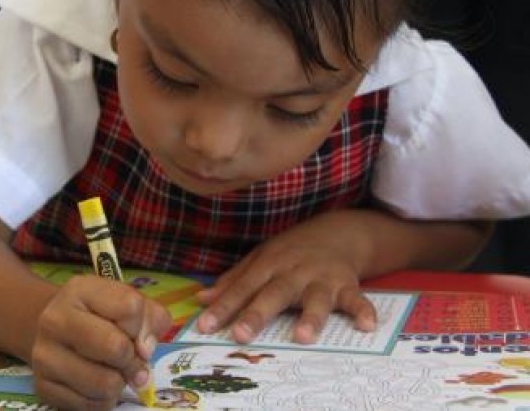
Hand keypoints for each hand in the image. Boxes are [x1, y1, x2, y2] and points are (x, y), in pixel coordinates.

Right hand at [30, 274, 170, 410]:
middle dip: (132, 359)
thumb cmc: (100, 315)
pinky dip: (102, 400)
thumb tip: (144, 351)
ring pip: (104, 384)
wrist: (57, 330)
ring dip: (118, 383)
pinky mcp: (42, 386)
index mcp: (80, 290)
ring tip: (112, 371)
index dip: (141, 326)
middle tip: (130, 360)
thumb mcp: (128, 302)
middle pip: (115, 347)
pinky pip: (89, 406)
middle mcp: (55, 319)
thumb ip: (151, 317)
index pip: (129, 307)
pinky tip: (96, 384)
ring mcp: (44, 354)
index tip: (136, 334)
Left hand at [196, 232, 376, 344]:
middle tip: (240, 335)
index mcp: (268, 265)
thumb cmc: (290, 252)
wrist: (336, 232)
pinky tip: (366, 325)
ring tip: (303, 337)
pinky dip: (363, 310)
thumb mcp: (260, 260)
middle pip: (273, 293)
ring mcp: (321, 278)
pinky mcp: (347, 285)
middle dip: (256, 314)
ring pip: (315, 298)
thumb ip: (233, 282)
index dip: (223, 307)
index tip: (204, 326)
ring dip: (311, 316)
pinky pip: (357, 299)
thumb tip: (201, 299)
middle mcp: (293, 271)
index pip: (242, 288)